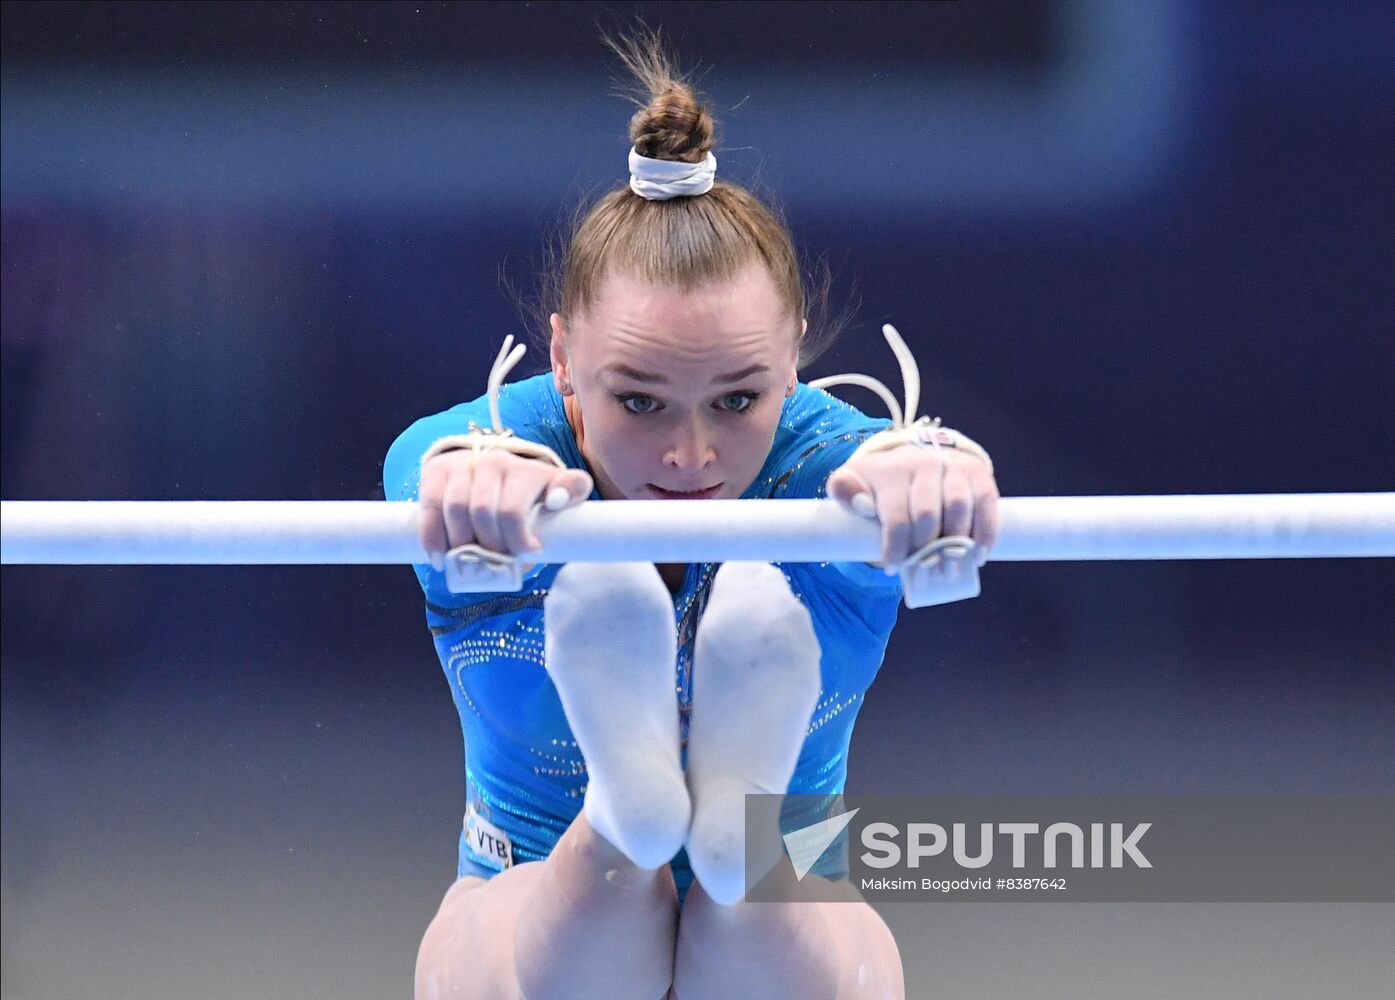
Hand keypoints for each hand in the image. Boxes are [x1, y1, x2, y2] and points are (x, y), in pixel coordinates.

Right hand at [417, 448, 592, 569]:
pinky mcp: (437, 472)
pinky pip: (428, 505)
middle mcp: (492, 462)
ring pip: (453, 509)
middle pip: (480, 512)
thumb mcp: (556, 488)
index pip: (512, 510)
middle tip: (495, 563)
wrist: (495, 467)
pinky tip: (440, 559)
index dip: (516, 540)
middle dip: (487, 546)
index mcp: (523, 471)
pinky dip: (431, 536)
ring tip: (468, 563)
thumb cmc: (530, 490)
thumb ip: (570, 490)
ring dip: (459, 544)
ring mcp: (462, 465)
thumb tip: (559, 499)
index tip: (527, 556)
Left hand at [826, 445, 999, 570]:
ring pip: (959, 507)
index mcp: (891, 470)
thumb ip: (845, 491)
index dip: (896, 547)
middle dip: (925, 550)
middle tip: (923, 572)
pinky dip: (985, 532)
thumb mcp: (853, 481)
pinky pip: (986, 503)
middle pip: (928, 514)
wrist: (914, 456)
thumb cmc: (881, 481)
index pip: (895, 515)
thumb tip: (861, 504)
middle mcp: (924, 463)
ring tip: (948, 569)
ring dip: (956, 545)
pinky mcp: (977, 473)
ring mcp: (953, 466)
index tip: (894, 568)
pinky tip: (977, 555)